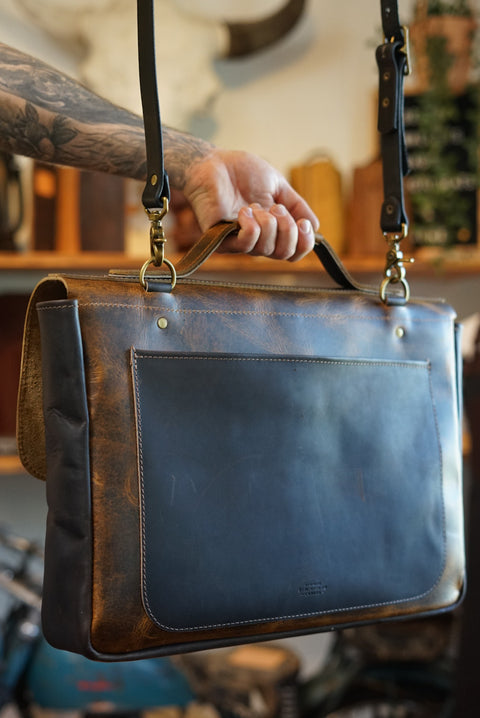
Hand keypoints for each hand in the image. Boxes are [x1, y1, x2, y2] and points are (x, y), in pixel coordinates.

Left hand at [183, 149, 318, 260]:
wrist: (213, 164)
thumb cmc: (242, 172)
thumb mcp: (278, 186)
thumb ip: (298, 205)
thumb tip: (315, 227)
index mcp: (273, 229)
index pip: (294, 252)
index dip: (305, 242)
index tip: (304, 223)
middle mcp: (258, 240)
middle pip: (284, 253)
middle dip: (288, 229)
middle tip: (276, 207)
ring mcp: (239, 242)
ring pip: (266, 249)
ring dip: (268, 224)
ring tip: (254, 205)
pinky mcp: (222, 241)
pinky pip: (246, 245)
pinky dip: (251, 226)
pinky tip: (244, 211)